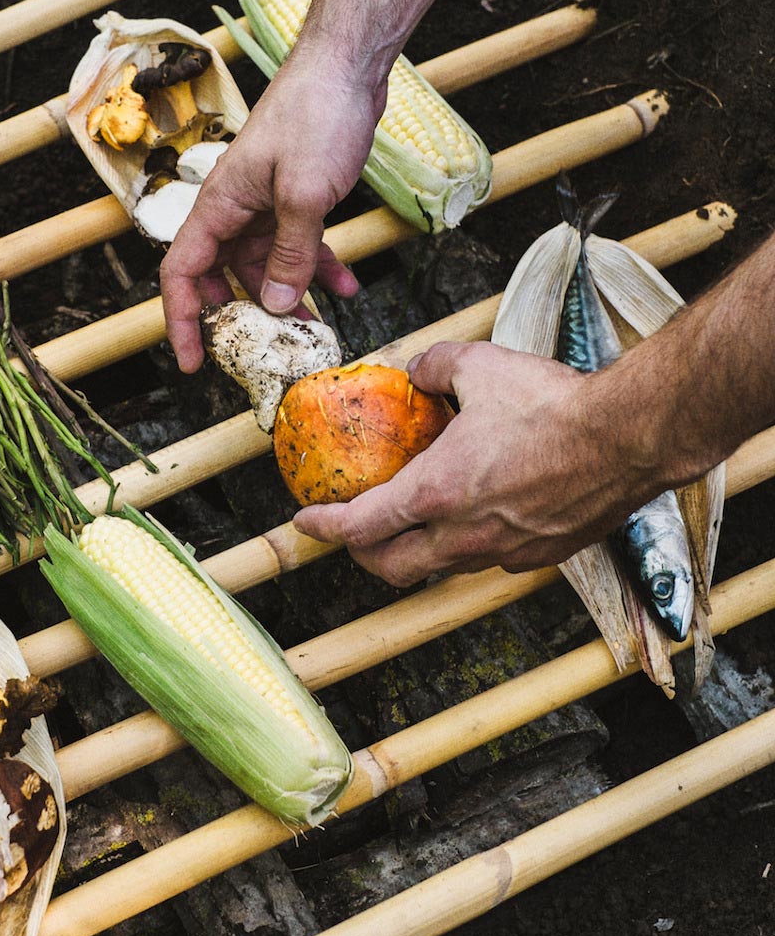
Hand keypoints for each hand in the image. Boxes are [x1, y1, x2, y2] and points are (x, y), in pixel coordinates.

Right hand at [160, 49, 384, 371]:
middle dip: (244, 319)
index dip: (183, 322)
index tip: (195, 364)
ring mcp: (266, 202)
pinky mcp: (296, 196)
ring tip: (317, 333)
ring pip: (267, 266)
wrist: (347, 66)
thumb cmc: (317, 115)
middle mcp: (235, 208)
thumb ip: (291, 254)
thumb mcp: (304, 195)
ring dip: (290, 299)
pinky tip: (346, 288)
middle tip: (265, 355)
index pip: (182, 274)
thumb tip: (277, 306)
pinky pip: (299, 245)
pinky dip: (319, 268)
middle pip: (223, 277)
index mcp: (219, 205)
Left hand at [293, 339, 657, 585]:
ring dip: (416, 553)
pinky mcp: (540, 555)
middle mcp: (464, 535)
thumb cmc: (555, 405)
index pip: (361, 525)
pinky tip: (476, 519)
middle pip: (392, 568)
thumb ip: (435, 366)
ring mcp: (503, 552)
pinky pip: (488, 561)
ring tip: (411, 528)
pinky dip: (466, 546)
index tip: (306, 521)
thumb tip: (416, 370)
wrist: (629, 438)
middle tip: (353, 535)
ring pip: (441, 569)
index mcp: (437, 493)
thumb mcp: (480, 366)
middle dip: (362, 555)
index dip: (324, 526)